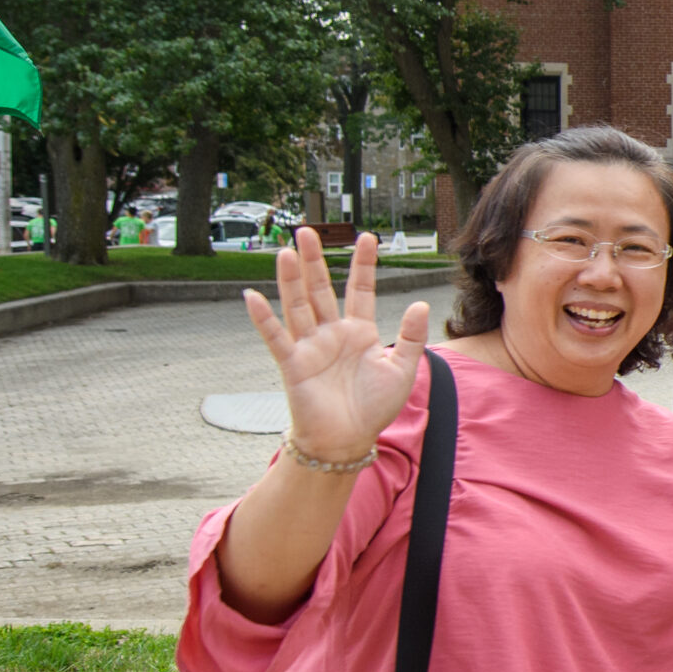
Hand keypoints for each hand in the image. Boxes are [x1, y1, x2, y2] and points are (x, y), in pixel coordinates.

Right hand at [244, 228, 427, 462]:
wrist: (348, 440)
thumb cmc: (374, 408)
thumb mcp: (403, 370)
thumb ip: (411, 337)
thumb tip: (420, 303)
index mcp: (360, 332)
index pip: (361, 290)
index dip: (363, 264)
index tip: (367, 237)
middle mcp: (332, 333)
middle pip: (321, 289)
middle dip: (315, 260)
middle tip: (308, 231)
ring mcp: (310, 346)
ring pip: (298, 304)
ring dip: (291, 279)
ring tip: (287, 251)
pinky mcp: (292, 364)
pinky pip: (275, 336)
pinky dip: (263, 317)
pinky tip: (252, 295)